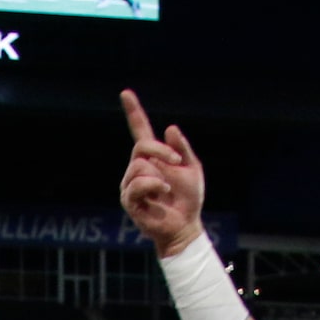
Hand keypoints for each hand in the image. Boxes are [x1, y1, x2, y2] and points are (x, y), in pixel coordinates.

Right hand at [118, 90, 209, 256]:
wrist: (185, 225)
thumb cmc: (188, 200)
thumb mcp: (193, 168)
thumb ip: (182, 149)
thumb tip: (169, 128)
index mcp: (153, 158)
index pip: (140, 130)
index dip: (133, 112)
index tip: (126, 93)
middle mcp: (138, 167)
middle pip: (141, 146)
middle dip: (161, 151)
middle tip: (177, 162)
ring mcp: (131, 183)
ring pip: (139, 165)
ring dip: (159, 174)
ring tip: (167, 189)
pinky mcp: (129, 199)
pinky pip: (138, 183)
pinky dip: (154, 186)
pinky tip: (162, 193)